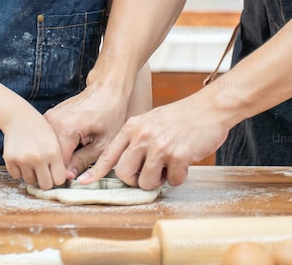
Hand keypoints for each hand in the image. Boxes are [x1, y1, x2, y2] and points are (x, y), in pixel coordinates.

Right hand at [0, 109, 68, 190]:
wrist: (19, 117)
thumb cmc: (41, 129)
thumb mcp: (56, 141)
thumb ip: (61, 160)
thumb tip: (65, 179)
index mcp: (53, 152)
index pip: (59, 180)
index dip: (57, 177)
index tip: (54, 171)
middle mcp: (38, 157)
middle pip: (45, 185)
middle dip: (45, 179)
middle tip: (43, 169)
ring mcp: (23, 159)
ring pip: (29, 181)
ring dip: (31, 174)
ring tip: (32, 160)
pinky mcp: (10, 159)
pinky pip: (16, 175)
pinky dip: (19, 170)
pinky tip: (22, 157)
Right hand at [44, 79, 129, 179]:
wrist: (106, 89)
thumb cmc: (110, 114)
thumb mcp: (103, 144)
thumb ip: (84, 161)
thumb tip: (69, 177)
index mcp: (66, 129)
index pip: (58, 163)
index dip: (67, 174)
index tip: (77, 177)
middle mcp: (52, 121)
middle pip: (51, 155)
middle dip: (62, 165)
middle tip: (80, 165)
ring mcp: (48, 117)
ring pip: (48, 148)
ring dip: (59, 155)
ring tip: (78, 152)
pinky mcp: (48, 116)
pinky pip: (49, 139)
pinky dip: (58, 146)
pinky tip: (72, 144)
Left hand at [78, 97, 228, 190]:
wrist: (209, 108)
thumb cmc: (180, 118)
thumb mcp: (149, 122)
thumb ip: (135, 140)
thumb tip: (125, 167)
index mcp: (132, 128)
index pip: (108, 154)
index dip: (95, 172)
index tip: (83, 183)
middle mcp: (142, 136)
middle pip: (125, 175)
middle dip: (137, 181)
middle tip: (151, 173)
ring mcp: (159, 145)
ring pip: (147, 182)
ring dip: (160, 180)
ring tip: (170, 165)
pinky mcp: (178, 155)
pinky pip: (173, 181)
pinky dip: (180, 177)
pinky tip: (185, 161)